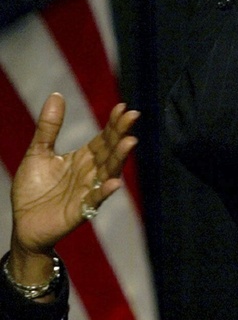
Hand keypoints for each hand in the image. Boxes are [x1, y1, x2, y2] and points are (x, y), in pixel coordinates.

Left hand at [9, 93, 138, 286]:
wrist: (22, 224)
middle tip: (132, 116)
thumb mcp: (38, 153)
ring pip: (108, 171)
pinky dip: (105, 191)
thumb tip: (56, 95)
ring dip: (120, 158)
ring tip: (130, 141)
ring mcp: (88, 190)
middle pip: (110, 151)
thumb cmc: (33, 190)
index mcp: (83, 158)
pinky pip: (95, 199)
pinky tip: (115, 182)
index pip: (103, 137)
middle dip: (121, 133)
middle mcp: (91, 172)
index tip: (123, 107)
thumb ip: (49, 127)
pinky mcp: (81, 210)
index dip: (113, 123)